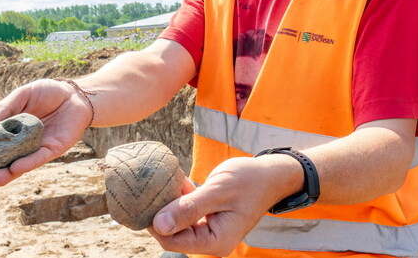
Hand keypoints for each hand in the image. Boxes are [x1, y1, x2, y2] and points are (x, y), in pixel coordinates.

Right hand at [0, 78, 92, 187]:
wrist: (75, 93)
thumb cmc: (46, 93)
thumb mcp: (22, 95)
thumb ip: (4, 109)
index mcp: (3, 132)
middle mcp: (15, 146)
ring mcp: (32, 150)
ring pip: (15, 168)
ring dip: (3, 176)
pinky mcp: (51, 150)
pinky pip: (37, 159)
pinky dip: (26, 164)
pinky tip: (15, 168)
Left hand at [148, 156, 297, 255]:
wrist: (270, 175)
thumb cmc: (249, 181)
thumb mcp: (218, 191)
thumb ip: (189, 208)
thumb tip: (158, 224)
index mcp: (215, 241)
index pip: (172, 240)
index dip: (155, 221)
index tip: (148, 197)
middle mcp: (211, 241)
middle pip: (172, 233)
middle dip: (162, 211)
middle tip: (157, 185)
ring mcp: (209, 232)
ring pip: (176, 223)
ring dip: (170, 203)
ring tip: (169, 181)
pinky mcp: (207, 220)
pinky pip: (185, 214)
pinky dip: (179, 199)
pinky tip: (181, 183)